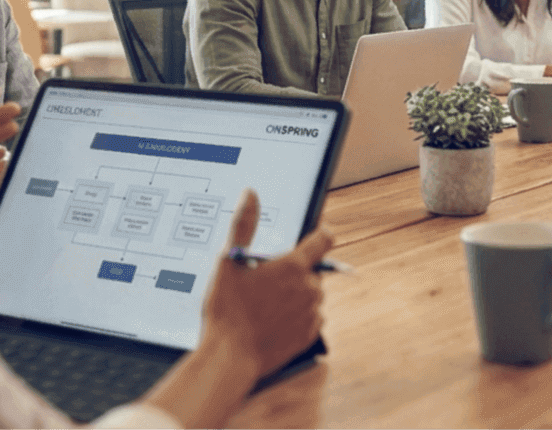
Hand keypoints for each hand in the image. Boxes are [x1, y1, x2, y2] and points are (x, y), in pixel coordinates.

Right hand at [201, 189, 330, 378]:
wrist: (229, 358)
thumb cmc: (227, 310)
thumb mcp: (228, 261)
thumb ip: (243, 224)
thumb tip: (250, 194)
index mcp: (294, 265)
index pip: (324, 238)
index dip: (321, 232)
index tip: (315, 233)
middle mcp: (310, 288)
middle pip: (312, 269)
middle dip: (294, 271)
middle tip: (266, 280)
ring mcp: (312, 313)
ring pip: (310, 294)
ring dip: (295, 294)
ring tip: (265, 304)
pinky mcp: (309, 335)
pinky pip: (310, 318)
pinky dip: (296, 316)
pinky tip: (272, 321)